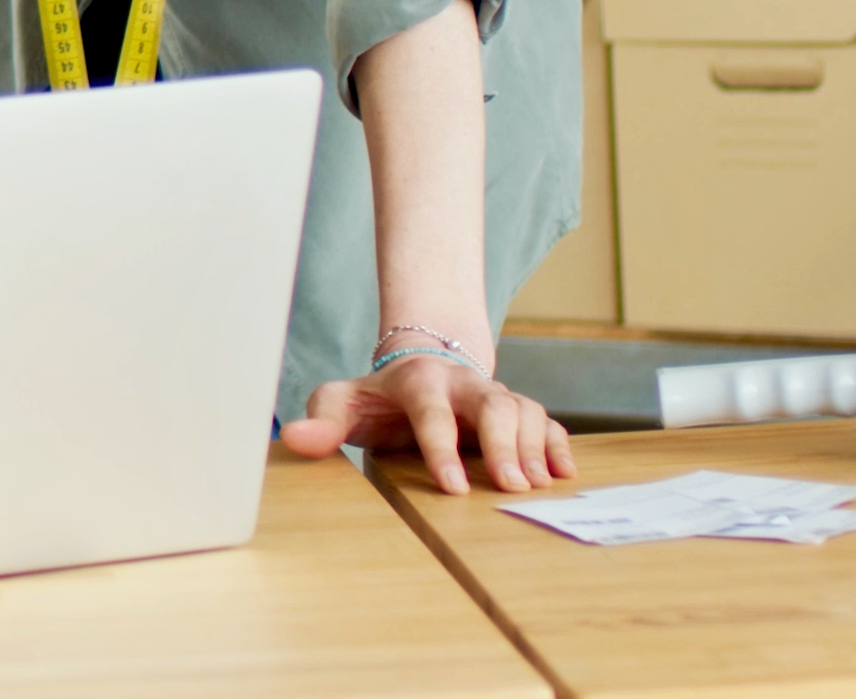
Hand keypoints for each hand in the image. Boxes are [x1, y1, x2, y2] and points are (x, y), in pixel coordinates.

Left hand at [281, 350, 571, 495]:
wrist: (416, 368)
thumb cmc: (377, 399)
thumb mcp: (343, 403)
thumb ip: (321, 421)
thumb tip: (292, 439)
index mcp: (418, 381)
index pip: (432, 414)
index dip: (442, 449)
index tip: (453, 488)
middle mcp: (463, 383)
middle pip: (492, 406)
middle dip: (504, 445)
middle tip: (513, 488)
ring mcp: (493, 394)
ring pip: (524, 410)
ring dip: (534, 447)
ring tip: (538, 486)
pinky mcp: (516, 409)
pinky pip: (546, 421)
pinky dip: (558, 445)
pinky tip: (563, 473)